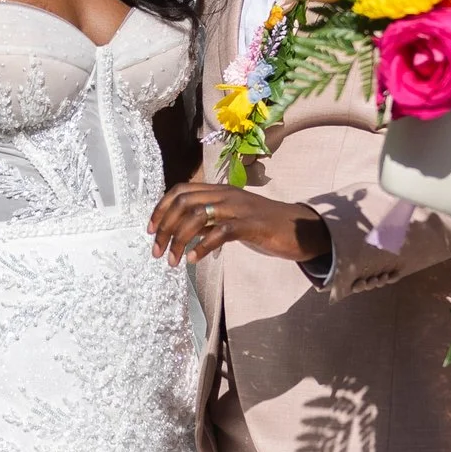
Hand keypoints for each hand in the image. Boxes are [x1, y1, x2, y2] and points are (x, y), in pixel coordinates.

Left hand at [147, 183, 331, 267]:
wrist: (300, 229)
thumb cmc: (263, 227)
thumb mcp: (230, 219)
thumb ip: (207, 221)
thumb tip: (179, 230)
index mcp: (219, 190)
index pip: (180, 190)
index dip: (161, 208)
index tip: (150, 231)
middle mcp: (227, 194)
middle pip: (184, 203)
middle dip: (165, 227)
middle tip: (157, 252)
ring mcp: (240, 208)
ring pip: (198, 215)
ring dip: (179, 240)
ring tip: (173, 261)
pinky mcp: (252, 225)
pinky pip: (221, 232)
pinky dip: (203, 246)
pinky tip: (194, 259)